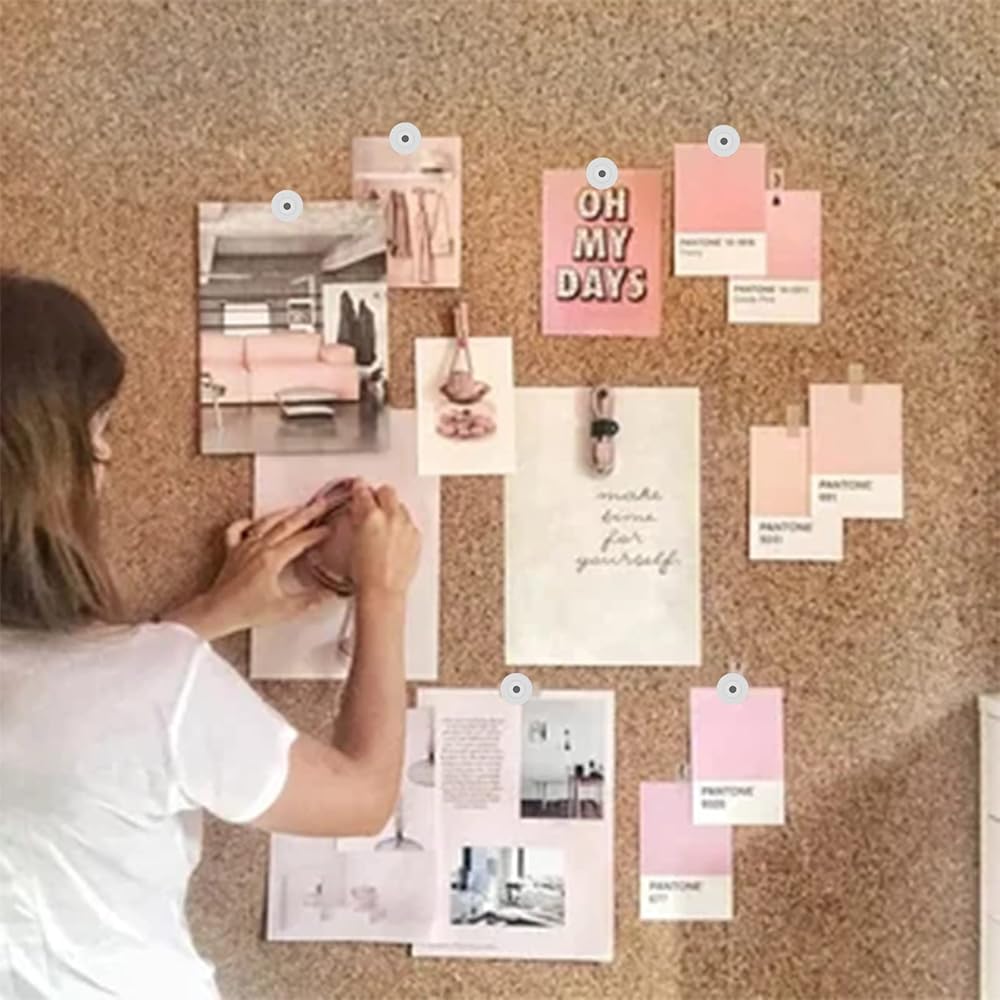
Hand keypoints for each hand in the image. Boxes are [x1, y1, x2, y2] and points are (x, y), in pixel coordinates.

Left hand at [168, 499, 337, 639]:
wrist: (217, 612)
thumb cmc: (245, 611)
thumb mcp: (284, 609)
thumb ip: (310, 601)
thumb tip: (329, 595)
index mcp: (272, 559)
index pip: (301, 541)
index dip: (317, 533)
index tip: (329, 528)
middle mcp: (258, 548)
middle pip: (287, 524)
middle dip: (307, 513)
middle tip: (320, 504)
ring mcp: (244, 547)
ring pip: (266, 522)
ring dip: (283, 512)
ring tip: (296, 507)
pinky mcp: (232, 551)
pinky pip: (237, 530)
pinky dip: (246, 523)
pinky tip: (253, 521)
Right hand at [349, 480, 420, 599]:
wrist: (383, 590)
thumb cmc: (366, 573)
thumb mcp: (353, 540)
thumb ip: (357, 517)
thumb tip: (358, 507)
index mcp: (372, 516)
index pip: (364, 491)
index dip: (359, 489)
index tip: (358, 489)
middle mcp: (392, 517)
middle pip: (387, 491)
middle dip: (379, 496)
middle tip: (373, 506)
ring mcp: (407, 527)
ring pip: (400, 506)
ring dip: (392, 512)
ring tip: (383, 528)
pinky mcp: (416, 537)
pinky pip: (409, 523)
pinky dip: (402, 527)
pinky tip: (393, 539)